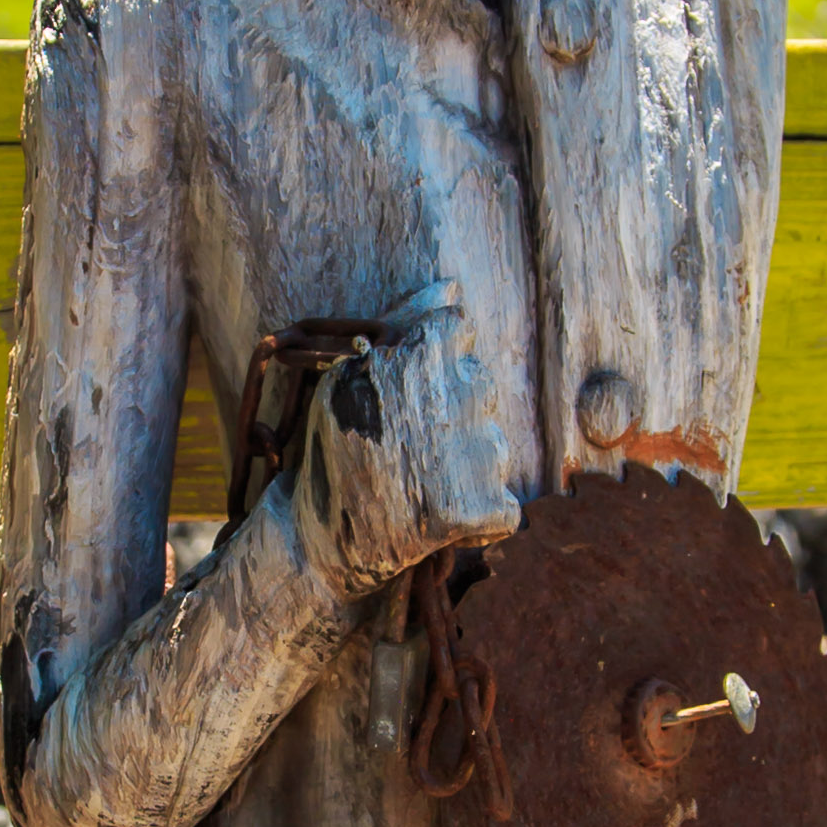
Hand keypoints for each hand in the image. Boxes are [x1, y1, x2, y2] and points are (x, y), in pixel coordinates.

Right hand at [284, 282, 520, 595]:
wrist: (321, 539)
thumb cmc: (335, 451)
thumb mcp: (354, 377)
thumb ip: (406, 324)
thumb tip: (450, 287)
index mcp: (422, 354)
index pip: (456, 332)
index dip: (432, 363)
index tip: (406, 392)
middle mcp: (457, 394)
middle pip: (477, 389)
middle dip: (450, 416)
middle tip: (406, 447)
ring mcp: (476, 452)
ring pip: (492, 446)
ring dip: (466, 466)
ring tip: (417, 484)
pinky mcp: (483, 507)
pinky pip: (505, 509)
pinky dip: (479, 519)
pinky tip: (438, 520)